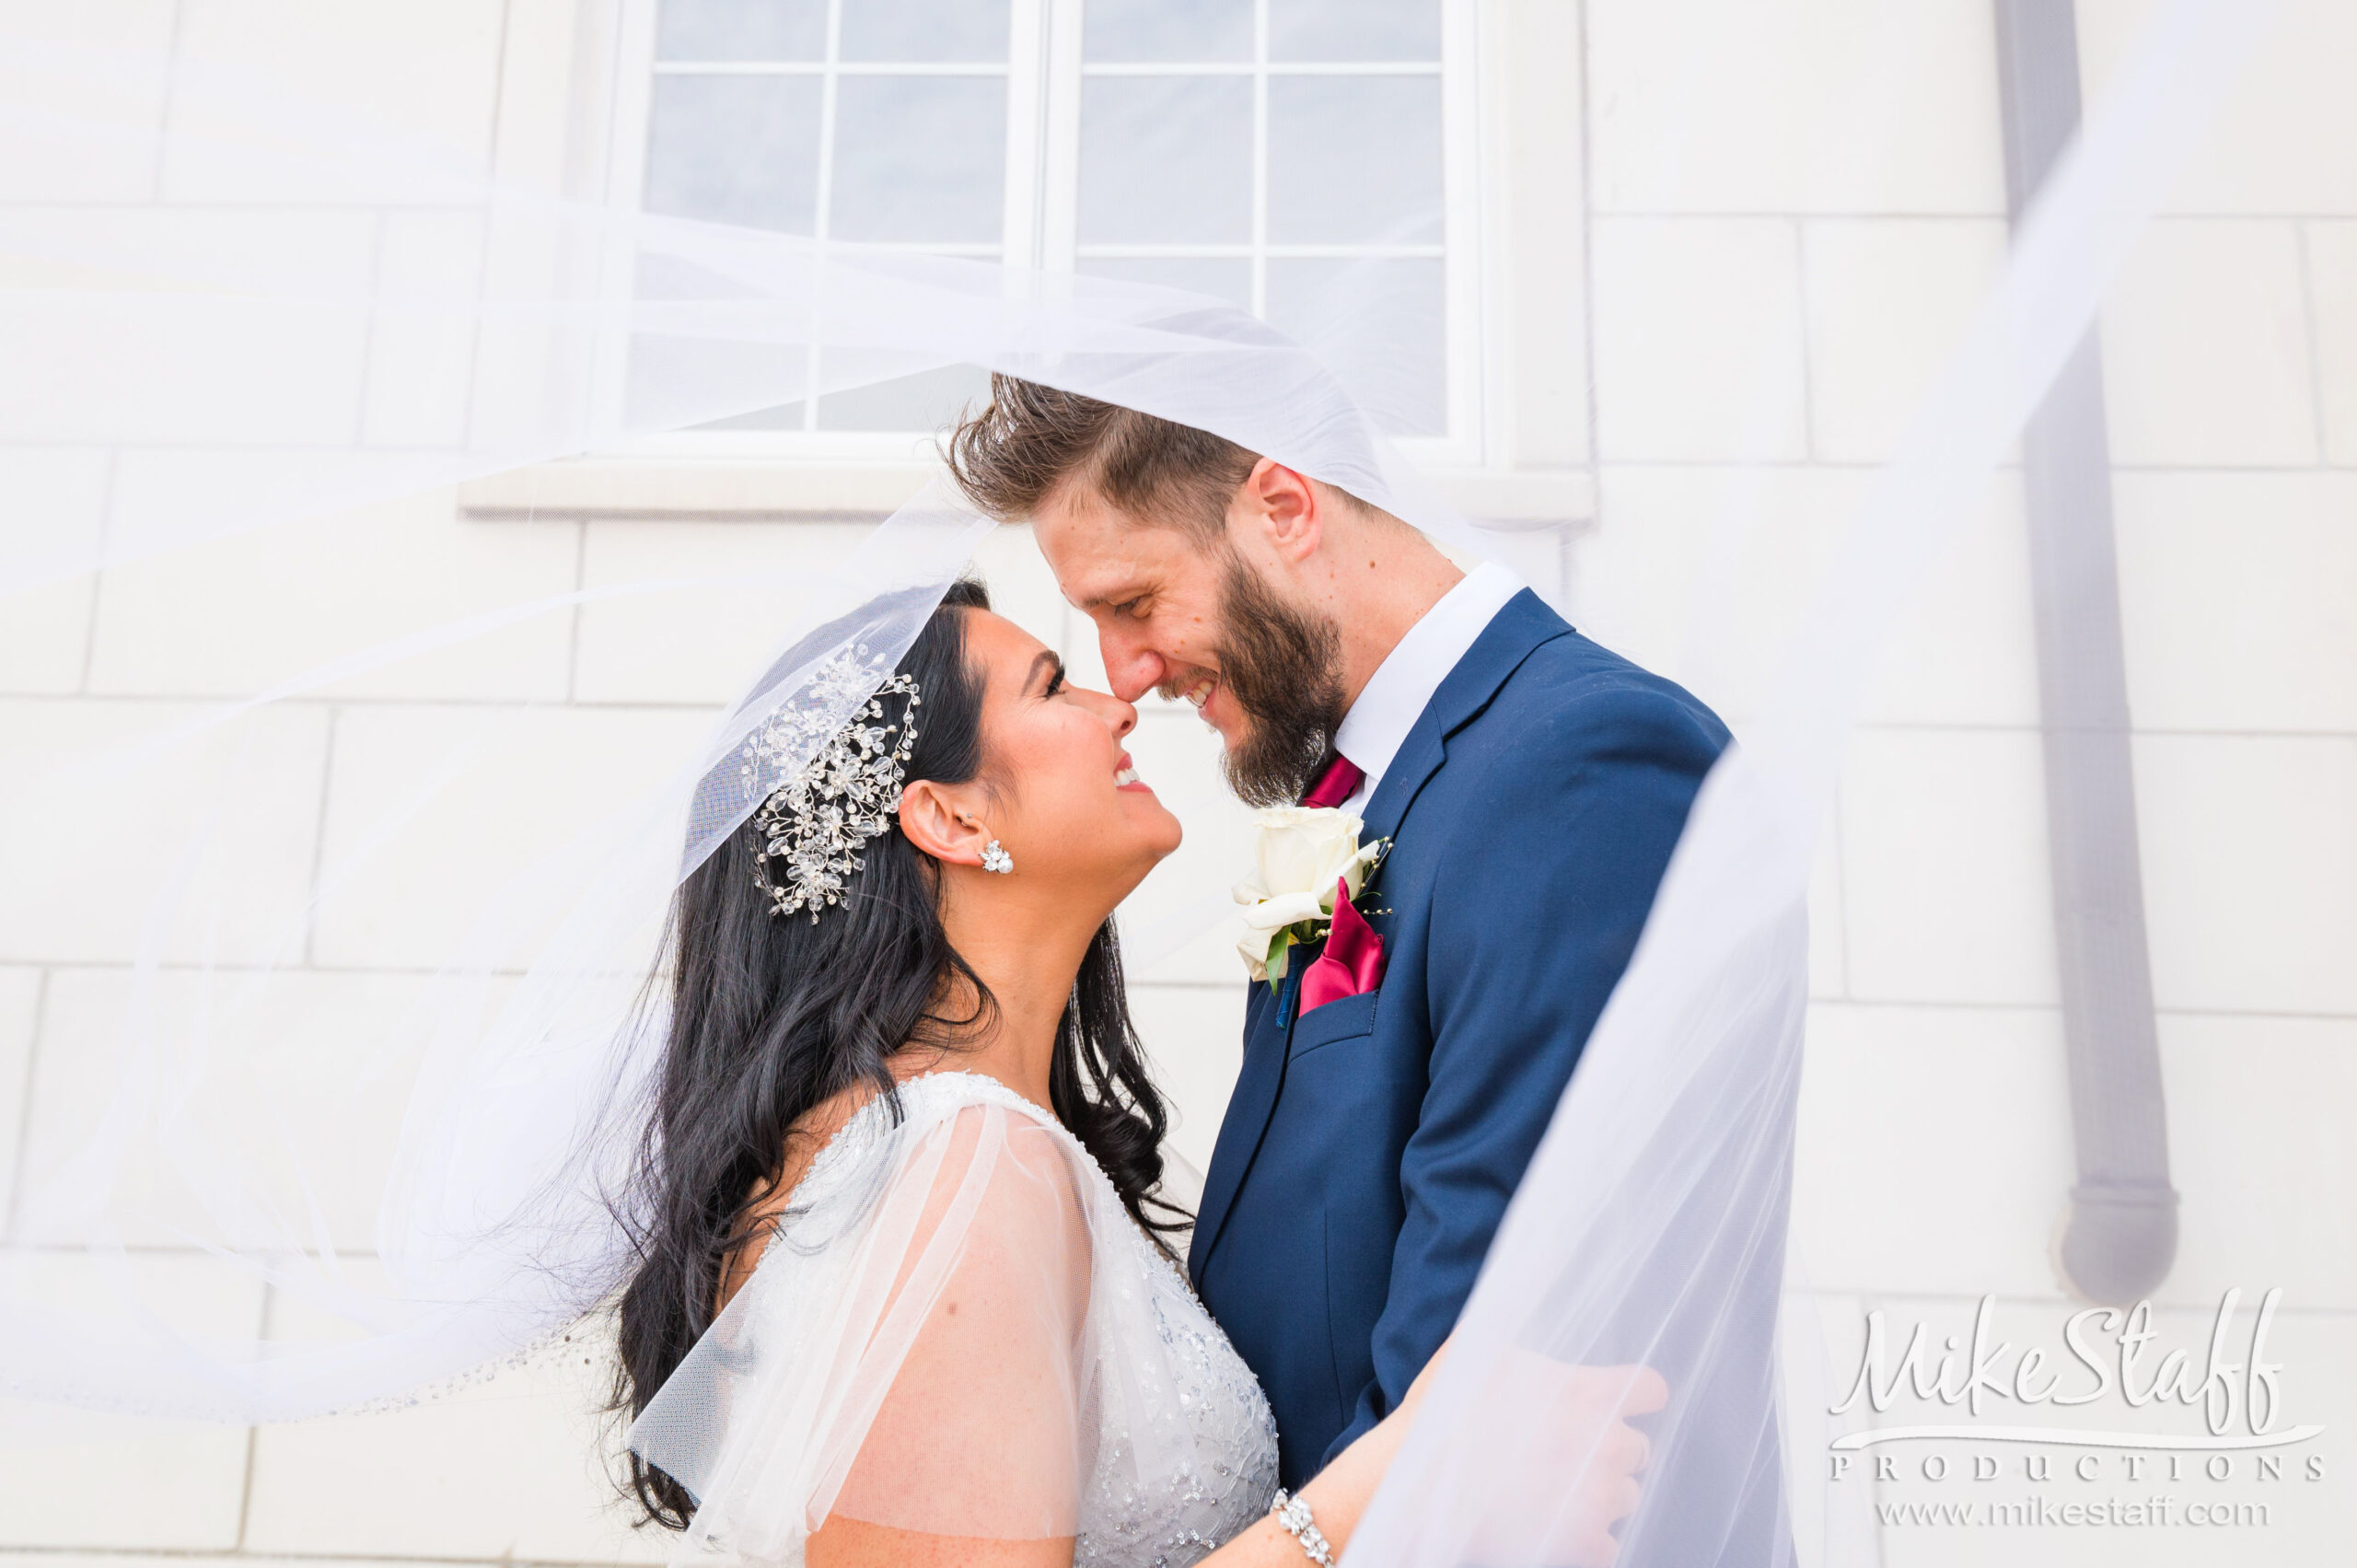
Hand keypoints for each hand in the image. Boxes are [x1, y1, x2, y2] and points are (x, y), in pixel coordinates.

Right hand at [1461, 1354, 1667, 1567]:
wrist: (1419, 1487)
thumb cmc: (1443, 1418)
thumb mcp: (1478, 1356)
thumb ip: (1524, 1355)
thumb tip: (1529, 1348)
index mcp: (1589, 1393)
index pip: (1651, 1390)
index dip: (1632, 1397)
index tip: (1610, 1405)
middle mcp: (1607, 1444)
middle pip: (1640, 1448)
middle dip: (1609, 1450)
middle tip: (1567, 1455)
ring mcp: (1600, 1498)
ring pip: (1627, 1497)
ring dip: (1599, 1495)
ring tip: (1555, 1494)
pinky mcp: (1584, 1543)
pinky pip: (1609, 1545)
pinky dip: (1586, 1541)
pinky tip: (1554, 1527)